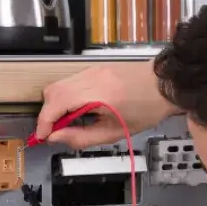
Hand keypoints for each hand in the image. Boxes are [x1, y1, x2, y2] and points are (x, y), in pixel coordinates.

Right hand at [35, 61, 174, 148]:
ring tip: (68, 122)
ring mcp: (92, 70)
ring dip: (55, 105)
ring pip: (58, 85)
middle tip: (55, 132)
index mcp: (98, 95)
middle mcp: (91, 77)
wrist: (165, 85)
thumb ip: (81, 137)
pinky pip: (70, 82)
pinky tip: (78, 110)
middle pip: (52, 92)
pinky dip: (65, 97)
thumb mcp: (114, 133)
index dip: (44, 121)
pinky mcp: (94, 68)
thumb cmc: (145, 110)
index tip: (41, 136)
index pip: (57, 103)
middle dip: (47, 114)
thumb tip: (55, 138)